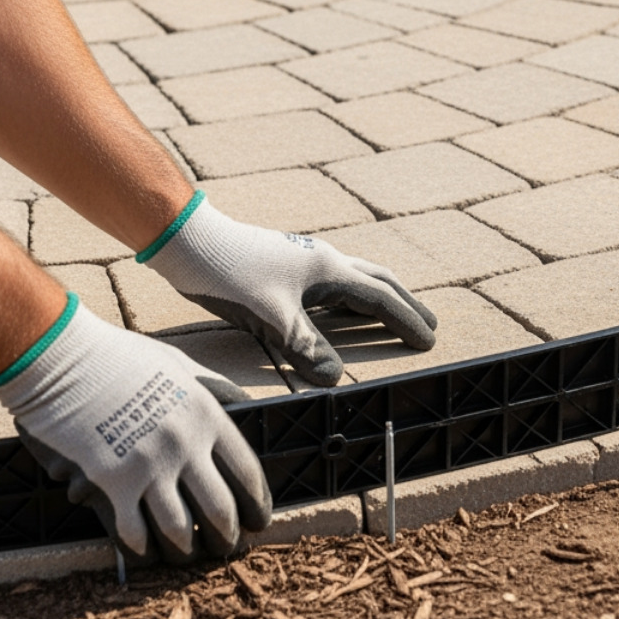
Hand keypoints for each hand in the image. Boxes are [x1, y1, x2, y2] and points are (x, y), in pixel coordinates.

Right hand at [0, 296, 271, 561]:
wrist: (65, 360)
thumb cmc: (121, 357)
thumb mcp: (180, 365)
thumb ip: (211, 388)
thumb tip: (241, 404)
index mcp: (206, 415)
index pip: (246, 471)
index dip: (257, 503)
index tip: (257, 519)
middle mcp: (185, 444)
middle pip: (220, 508)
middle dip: (226, 536)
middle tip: (225, 547)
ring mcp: (150, 465)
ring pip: (180, 527)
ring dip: (185, 549)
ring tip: (186, 555)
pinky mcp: (114, 481)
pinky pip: (134, 529)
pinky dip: (141, 545)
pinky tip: (143, 549)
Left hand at [144, 195, 437, 385]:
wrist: (189, 240)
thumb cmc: (229, 274)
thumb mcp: (270, 316)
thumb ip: (306, 346)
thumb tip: (335, 378)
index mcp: (328, 269)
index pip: (380, 297)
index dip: (406, 320)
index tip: (429, 339)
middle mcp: (323, 259)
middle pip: (377, 280)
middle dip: (404, 303)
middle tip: (428, 323)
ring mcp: (304, 260)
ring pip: (355, 278)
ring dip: (378, 298)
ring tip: (392, 316)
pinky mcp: (286, 265)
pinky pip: (333, 282)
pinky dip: (350, 298)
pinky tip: (338, 309)